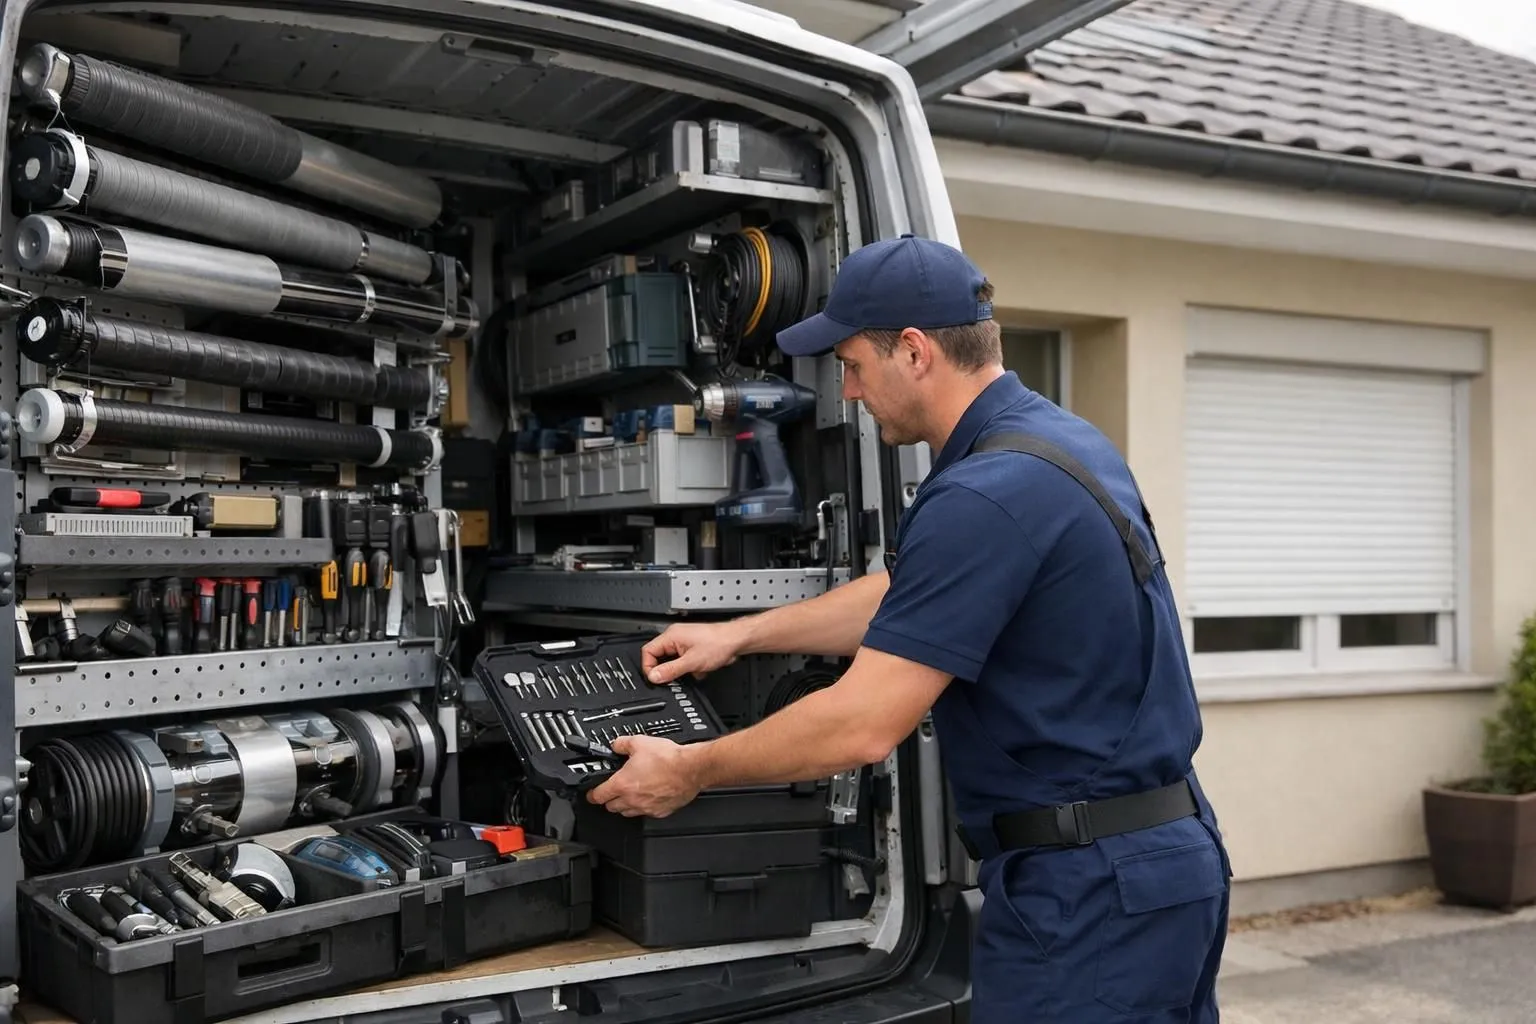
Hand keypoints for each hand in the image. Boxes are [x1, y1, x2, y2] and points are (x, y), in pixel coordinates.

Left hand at [586, 736, 701, 817]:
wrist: (690, 769)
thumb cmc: (668, 759)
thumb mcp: (640, 742)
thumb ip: (623, 744)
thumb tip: (616, 745)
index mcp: (622, 784)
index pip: (598, 795)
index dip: (591, 794)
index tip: (591, 793)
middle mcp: (632, 799)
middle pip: (611, 807)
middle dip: (608, 800)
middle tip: (611, 791)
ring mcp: (646, 807)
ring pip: (627, 813)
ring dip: (624, 805)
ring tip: (629, 795)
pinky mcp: (660, 812)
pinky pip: (646, 813)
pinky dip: (643, 807)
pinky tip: (648, 797)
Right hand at [641, 621, 746, 683]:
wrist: (736, 641)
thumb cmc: (718, 644)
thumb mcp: (691, 662)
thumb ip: (670, 670)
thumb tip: (654, 676)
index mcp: (670, 636)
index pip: (648, 651)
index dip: (649, 667)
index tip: (655, 678)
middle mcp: (675, 637)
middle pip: (659, 657)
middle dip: (668, 670)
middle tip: (675, 678)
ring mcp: (683, 642)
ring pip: (672, 661)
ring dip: (681, 670)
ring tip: (692, 671)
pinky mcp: (692, 648)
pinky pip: (683, 661)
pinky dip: (689, 668)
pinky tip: (699, 669)